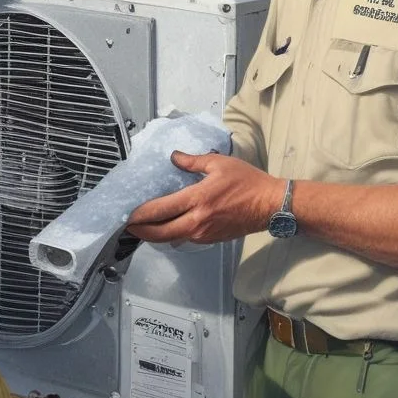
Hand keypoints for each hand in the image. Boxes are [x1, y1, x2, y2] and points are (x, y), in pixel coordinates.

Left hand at [126, 151, 282, 244]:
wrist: (271, 205)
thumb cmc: (247, 181)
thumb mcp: (219, 164)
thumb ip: (193, 162)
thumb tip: (173, 157)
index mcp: (197, 200)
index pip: (160, 210)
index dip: (140, 214)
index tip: (126, 214)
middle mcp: (197, 221)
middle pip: (160, 232)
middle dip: (141, 231)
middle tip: (127, 226)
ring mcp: (204, 234)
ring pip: (172, 238)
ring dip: (155, 234)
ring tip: (143, 227)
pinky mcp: (211, 240)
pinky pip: (185, 238)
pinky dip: (172, 234)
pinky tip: (167, 226)